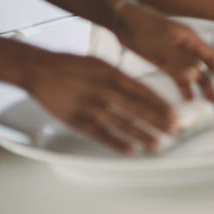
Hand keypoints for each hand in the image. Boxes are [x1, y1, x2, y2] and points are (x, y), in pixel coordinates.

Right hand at [19, 49, 178, 154]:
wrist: (39, 69)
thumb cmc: (71, 65)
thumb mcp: (101, 63)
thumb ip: (121, 76)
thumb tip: (143, 90)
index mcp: (112, 73)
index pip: (143, 91)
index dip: (160, 104)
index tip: (174, 114)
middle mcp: (103, 89)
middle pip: (136, 109)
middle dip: (157, 121)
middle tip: (174, 131)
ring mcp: (89, 106)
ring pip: (121, 124)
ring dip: (142, 135)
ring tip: (157, 144)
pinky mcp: (76, 120)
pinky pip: (100, 134)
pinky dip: (117, 143)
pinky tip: (131, 150)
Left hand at [111, 1, 213, 108]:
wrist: (123, 21)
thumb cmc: (143, 25)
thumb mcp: (161, 43)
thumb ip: (178, 61)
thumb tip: (196, 77)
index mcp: (192, 40)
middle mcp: (189, 49)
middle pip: (208, 71)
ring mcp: (177, 57)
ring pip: (195, 77)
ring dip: (202, 93)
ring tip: (207, 110)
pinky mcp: (166, 63)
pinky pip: (180, 79)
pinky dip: (185, 91)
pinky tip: (188, 103)